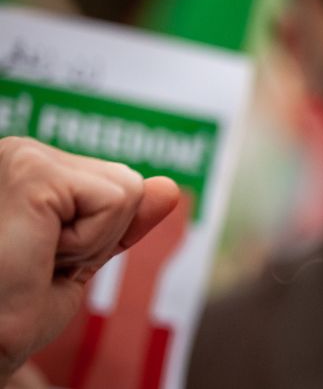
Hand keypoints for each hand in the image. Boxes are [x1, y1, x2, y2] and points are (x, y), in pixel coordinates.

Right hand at [0, 137, 178, 384]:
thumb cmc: (13, 309)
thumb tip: (169, 188)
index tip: (44, 261)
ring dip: (91, 244)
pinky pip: (115, 201)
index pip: (114, 185)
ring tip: (35, 259)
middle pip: (127, 182)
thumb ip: (120, 221)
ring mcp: (20, 155)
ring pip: (128, 190)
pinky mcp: (30, 170)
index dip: (98, 237)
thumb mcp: (79, 258)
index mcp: (25, 165)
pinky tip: (35, 254)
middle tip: (40, 264)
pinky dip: (88, 244)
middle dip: (99, 239)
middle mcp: (17, 151)